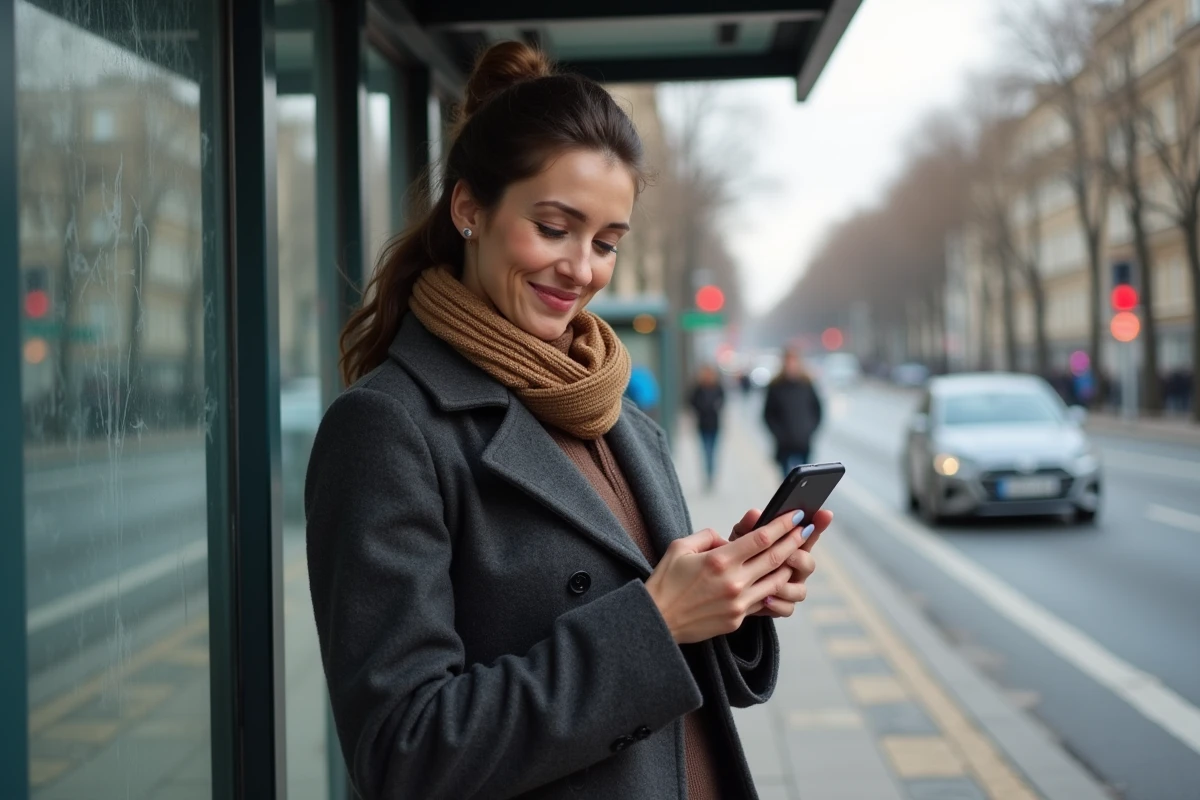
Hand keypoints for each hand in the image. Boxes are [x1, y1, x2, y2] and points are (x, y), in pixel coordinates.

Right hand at [645, 508, 808, 643]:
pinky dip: (771, 588)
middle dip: (794, 541)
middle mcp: (733, 582)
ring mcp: (737, 604)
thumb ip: (708, 536)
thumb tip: (727, 538)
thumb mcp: (680, 547)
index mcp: (719, 560)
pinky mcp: (737, 620)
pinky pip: (762, 601)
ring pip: (775, 582)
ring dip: (788, 566)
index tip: (796, 516)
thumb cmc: (666, 580)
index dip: (782, 525)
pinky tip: (776, 579)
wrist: (658, 621)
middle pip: (775, 558)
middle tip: (807, 529)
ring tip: (796, 554)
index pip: (761, 538)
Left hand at [730, 508, 832, 617]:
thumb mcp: (738, 540)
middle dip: (799, 558)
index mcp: (788, 547)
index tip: (824, 513)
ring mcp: (790, 588)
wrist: (722, 589)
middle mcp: (794, 568)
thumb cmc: (734, 558)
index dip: (819, 524)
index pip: (807, 533)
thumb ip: (746, 528)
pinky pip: (788, 608)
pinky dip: (778, 604)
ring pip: (800, 590)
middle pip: (808, 563)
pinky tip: (766, 598)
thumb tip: (755, 513)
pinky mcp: (781, 607)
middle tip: (788, 555)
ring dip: (787, 585)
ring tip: (770, 581)